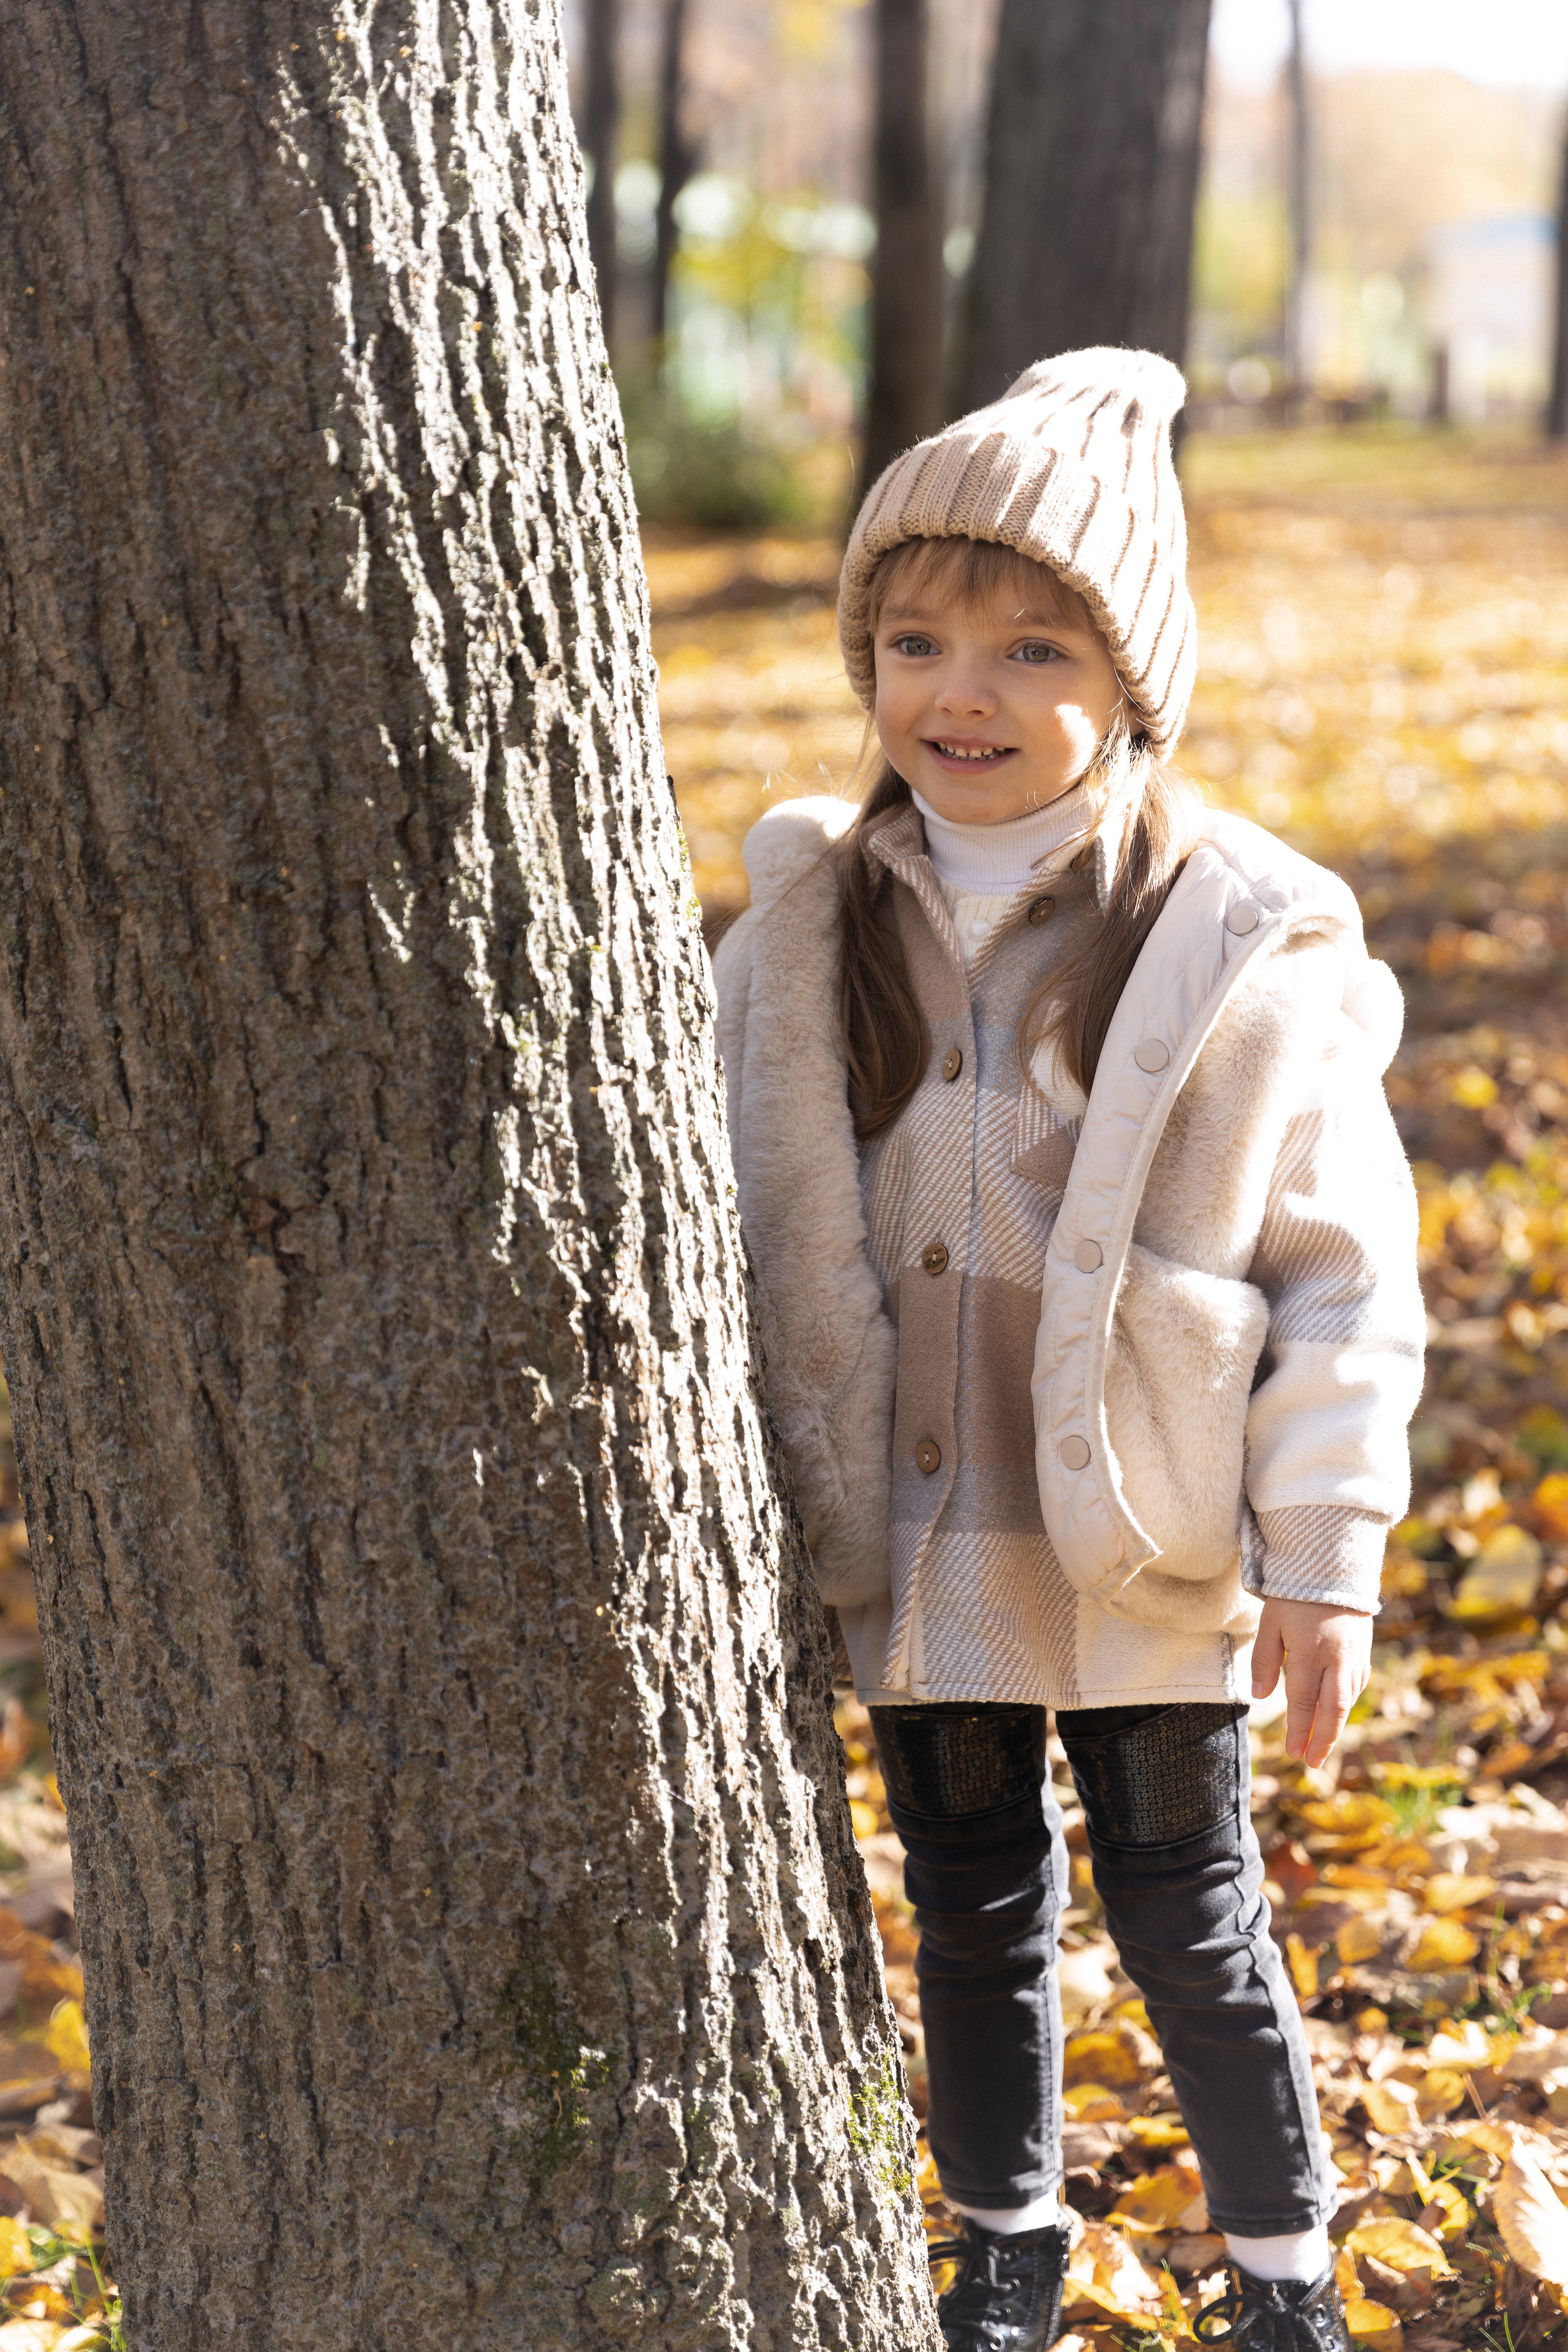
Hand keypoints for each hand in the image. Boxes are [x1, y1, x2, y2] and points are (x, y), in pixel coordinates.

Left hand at [1251, 1599, 1372, 1767]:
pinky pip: (1357, 1684)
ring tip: (1322, 1746)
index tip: (1293, 1754)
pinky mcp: (1363, 1650)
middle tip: (1312, 1763)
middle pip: (1331, 1710)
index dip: (1299, 1731)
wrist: (1332, 1566)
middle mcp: (1337, 1659)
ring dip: (1334, 1726)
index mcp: (1310, 1653)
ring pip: (1346, 1700)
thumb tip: (1261, 1697)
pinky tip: (1337, 1712)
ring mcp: (1354, 1656)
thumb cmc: (1294, 1595)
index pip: (1303, 1703)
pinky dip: (1346, 1703)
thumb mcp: (1271, 1623)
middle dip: (1322, 1740)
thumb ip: (1265, 1660)